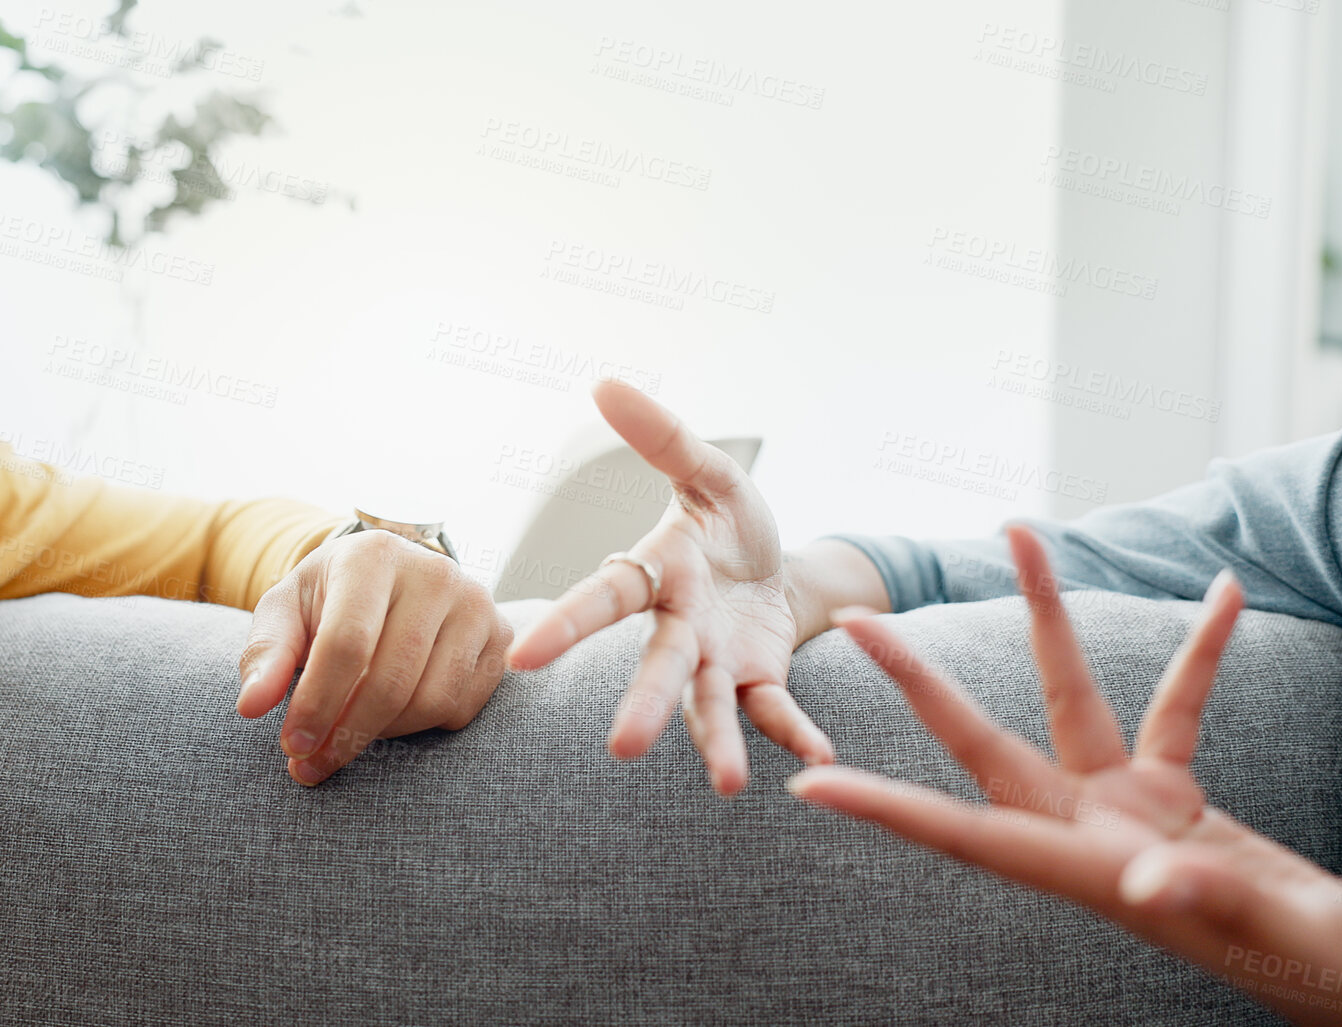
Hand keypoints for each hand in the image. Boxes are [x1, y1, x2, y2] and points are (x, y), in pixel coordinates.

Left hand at [236, 529, 512, 786]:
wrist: (390, 579)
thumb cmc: (329, 600)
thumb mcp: (286, 612)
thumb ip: (266, 654)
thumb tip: (252, 705)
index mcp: (373, 556)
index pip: (346, 643)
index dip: (317, 703)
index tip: (292, 746)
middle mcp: (434, 573)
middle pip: (390, 680)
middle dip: (346, 735)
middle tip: (312, 764)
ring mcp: (476, 603)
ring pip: (430, 701)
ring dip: (383, 734)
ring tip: (350, 732)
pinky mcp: (500, 637)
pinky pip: (461, 707)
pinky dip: (421, 727)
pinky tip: (392, 715)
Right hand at [507, 380, 833, 794]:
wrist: (771, 569)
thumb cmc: (725, 521)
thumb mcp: (707, 472)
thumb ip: (663, 436)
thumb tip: (605, 382)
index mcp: (656, 573)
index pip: (605, 598)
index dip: (567, 628)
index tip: (522, 659)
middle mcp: (678, 627)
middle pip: (659, 667)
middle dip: (644, 706)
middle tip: (622, 749)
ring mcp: (717, 661)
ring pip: (711, 706)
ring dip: (717, 745)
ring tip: (728, 784)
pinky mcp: (760, 680)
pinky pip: (776, 712)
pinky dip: (795, 733)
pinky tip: (819, 757)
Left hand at [789, 524, 1341, 1026]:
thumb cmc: (1341, 981)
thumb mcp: (1287, 937)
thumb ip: (1211, 903)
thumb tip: (1146, 886)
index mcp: (1096, 879)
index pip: (969, 838)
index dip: (888, 809)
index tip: (810, 785)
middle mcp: (1093, 841)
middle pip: (987, 747)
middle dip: (922, 684)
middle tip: (860, 621)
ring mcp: (1132, 817)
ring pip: (1071, 701)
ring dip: (1049, 619)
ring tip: (1023, 531)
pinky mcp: (1181, 801)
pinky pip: (1174, 712)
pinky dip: (1197, 659)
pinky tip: (1228, 596)